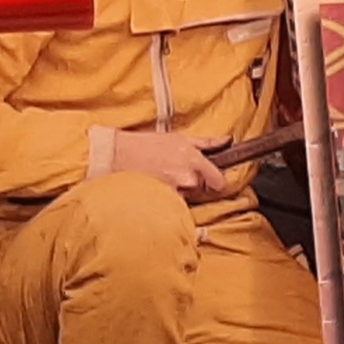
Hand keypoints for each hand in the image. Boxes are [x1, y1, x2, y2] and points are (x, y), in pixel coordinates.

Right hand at [113, 129, 229, 199]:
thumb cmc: (144, 144)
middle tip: (174, 174)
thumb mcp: (178, 138)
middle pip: (200, 190)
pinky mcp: (161, 202)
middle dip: (191, 184)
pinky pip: (171, 205)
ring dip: (177, 192)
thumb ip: (206, 142)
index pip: (218, 181)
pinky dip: (165, 199)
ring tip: (161, 179)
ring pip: (185, 198)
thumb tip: (226, 141)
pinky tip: (155, 188)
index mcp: (193, 159)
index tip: (212, 182)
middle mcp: (186, 177)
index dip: (215, 182)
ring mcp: (173, 192)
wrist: (116, 155)